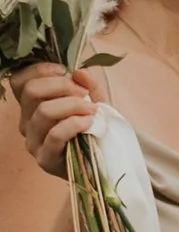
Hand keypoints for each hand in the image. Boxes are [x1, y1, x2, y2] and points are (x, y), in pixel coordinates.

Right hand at [10, 61, 102, 176]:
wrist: (106, 162)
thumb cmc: (95, 128)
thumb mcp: (94, 100)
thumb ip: (87, 84)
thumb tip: (79, 73)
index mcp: (31, 105)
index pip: (20, 81)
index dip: (39, 70)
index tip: (65, 71)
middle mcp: (26, 122)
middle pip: (32, 92)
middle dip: (61, 86)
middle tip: (83, 93)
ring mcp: (33, 142)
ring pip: (43, 111)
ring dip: (72, 105)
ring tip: (91, 109)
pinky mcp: (45, 159)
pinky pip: (55, 135)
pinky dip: (74, 124)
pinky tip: (89, 123)